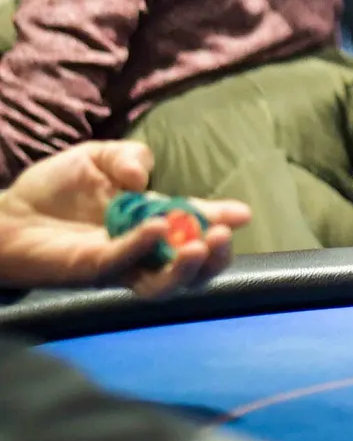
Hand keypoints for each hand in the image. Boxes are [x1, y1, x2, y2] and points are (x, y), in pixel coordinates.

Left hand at [0, 142, 250, 297]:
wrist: (6, 214)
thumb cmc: (52, 188)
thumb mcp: (97, 156)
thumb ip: (127, 156)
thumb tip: (144, 177)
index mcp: (152, 220)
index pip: (194, 224)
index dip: (221, 219)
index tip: (241, 212)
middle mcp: (142, 249)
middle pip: (191, 268)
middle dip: (215, 257)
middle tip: (222, 236)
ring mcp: (119, 265)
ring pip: (163, 284)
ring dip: (188, 268)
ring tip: (201, 245)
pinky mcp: (91, 271)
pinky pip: (124, 264)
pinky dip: (143, 247)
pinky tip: (156, 227)